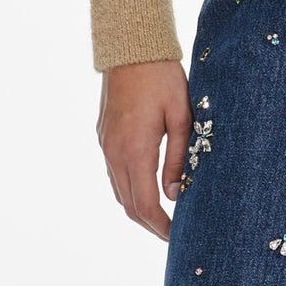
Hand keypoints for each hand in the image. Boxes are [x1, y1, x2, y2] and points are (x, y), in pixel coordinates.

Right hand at [98, 59, 192, 237]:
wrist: (130, 48)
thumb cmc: (163, 78)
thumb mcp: (181, 117)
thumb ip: (179, 158)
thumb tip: (175, 194)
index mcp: (135, 149)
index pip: (145, 203)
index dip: (160, 226)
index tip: (177, 237)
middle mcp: (114, 151)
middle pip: (128, 205)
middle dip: (149, 224)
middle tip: (172, 236)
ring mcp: (106, 145)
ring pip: (119, 191)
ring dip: (138, 209)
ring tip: (163, 218)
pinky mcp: (104, 137)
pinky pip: (114, 174)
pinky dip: (129, 190)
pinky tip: (147, 190)